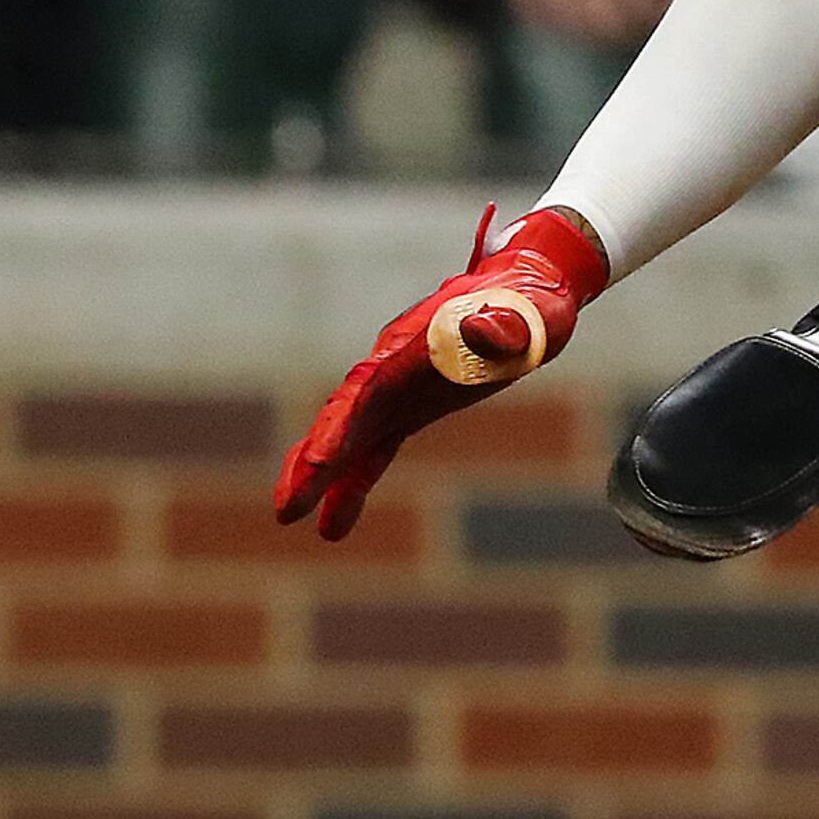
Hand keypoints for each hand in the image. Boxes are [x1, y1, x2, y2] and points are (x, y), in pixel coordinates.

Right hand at [274, 206, 609, 539]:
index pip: (368, 387)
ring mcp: (395, 389)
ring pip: (348, 435)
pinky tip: (333, 526)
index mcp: (414, 344)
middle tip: (287, 509)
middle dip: (314, 460)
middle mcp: (392, 367)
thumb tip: (481, 331)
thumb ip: (505, 324)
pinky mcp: (406, 409)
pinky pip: (373, 450)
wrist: (525, 293)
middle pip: (344, 415)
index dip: (342, 424)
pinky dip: (352, 484)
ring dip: (320, 475)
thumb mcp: (532, 313)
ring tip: (287, 518)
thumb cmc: (531, 303)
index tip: (319, 460)